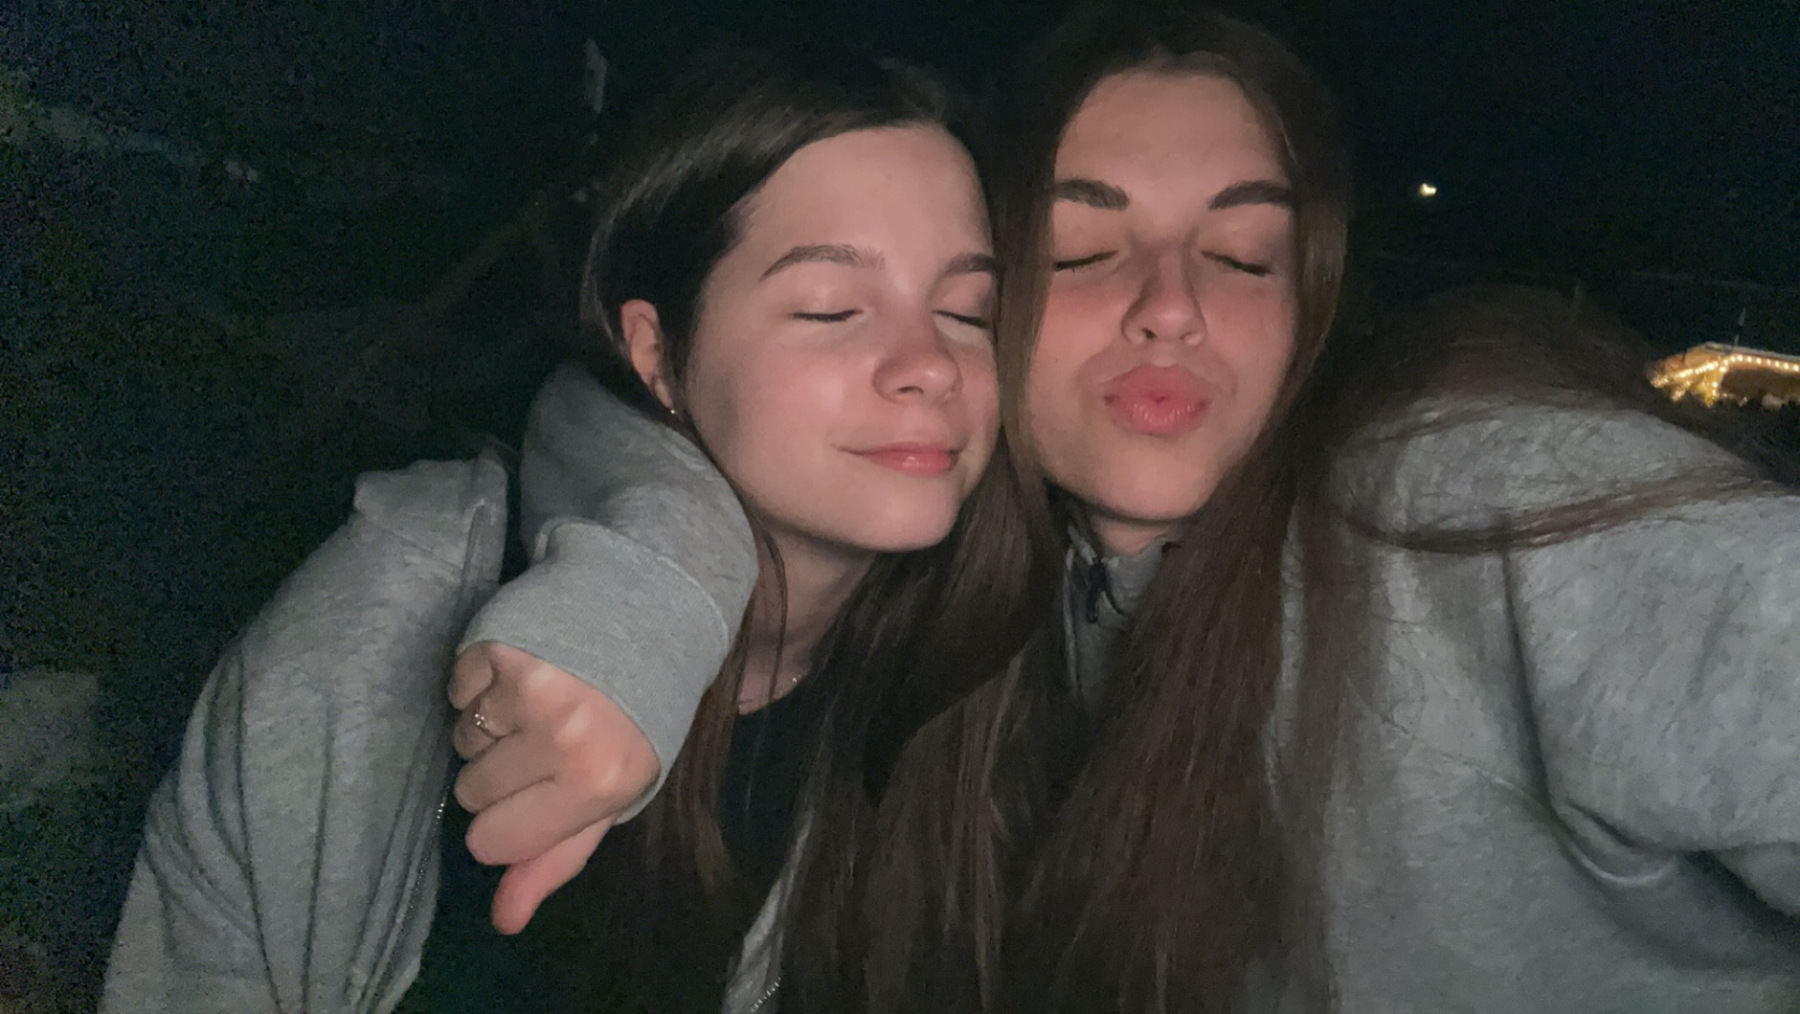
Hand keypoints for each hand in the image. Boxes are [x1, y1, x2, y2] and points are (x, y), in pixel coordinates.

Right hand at [449, 641, 660, 933]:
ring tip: (540, 701)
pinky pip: (454, 688)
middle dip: (500, 771)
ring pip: (460, 740)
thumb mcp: (614, 794)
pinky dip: (477, 681)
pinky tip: (523, 669)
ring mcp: (526, 686)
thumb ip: (557, 857)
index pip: (490, 841)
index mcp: (595, 783)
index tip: (538, 793)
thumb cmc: (634, 715)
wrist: (651, 614)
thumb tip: (504, 920)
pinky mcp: (498, 641)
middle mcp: (561, 737)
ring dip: (491, 725)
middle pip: (470, 791)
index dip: (507, 820)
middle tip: (546, 739)